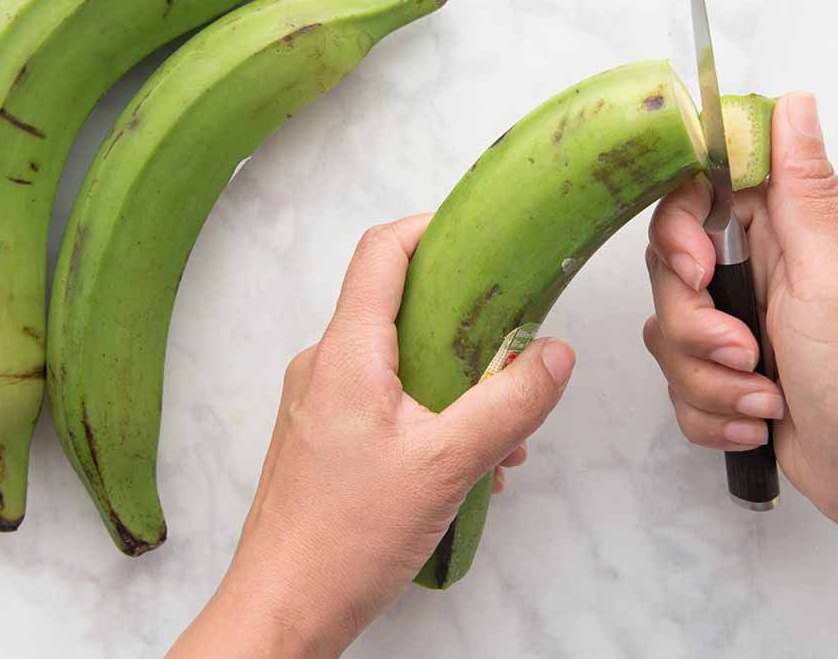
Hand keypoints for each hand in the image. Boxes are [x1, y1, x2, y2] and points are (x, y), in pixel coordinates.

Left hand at [168, 214, 575, 658]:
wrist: (282, 609)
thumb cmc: (347, 537)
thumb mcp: (448, 465)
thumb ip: (509, 404)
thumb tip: (554, 352)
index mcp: (347, 352)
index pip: (382, 251)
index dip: (432, 228)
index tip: (483, 235)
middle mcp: (325, 365)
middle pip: (397, 305)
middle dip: (464, 322)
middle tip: (513, 344)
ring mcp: (320, 403)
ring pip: (398, 362)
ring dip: (455, 384)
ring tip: (502, 435)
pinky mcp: (324, 438)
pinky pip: (385, 402)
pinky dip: (431, 416)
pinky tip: (468, 465)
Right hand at [643, 93, 837, 538]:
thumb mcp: (835, 273)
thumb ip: (806, 188)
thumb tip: (794, 102)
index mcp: (783, 231)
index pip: (695, 194)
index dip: (678, 230)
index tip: (697, 270)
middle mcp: (752, 271)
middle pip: (667, 273)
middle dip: (696, 328)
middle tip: (749, 352)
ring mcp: (734, 324)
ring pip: (665, 336)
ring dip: (711, 381)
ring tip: (768, 399)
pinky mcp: (721, 375)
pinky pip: (677, 386)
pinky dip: (714, 413)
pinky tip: (760, 421)